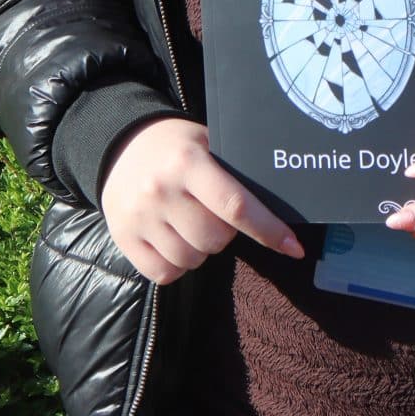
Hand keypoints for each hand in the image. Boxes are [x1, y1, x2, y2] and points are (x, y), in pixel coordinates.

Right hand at [99, 117, 303, 283]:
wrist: (120, 143)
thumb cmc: (176, 145)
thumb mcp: (206, 142)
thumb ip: (234, 170)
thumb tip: (280, 204)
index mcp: (188, 162)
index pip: (236, 206)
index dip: (268, 230)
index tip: (294, 248)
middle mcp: (162, 190)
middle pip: (216, 239)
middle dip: (225, 233)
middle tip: (213, 212)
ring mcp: (140, 217)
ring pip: (192, 260)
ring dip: (200, 249)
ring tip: (190, 222)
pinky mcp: (124, 238)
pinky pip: (165, 273)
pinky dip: (177, 264)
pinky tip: (173, 239)